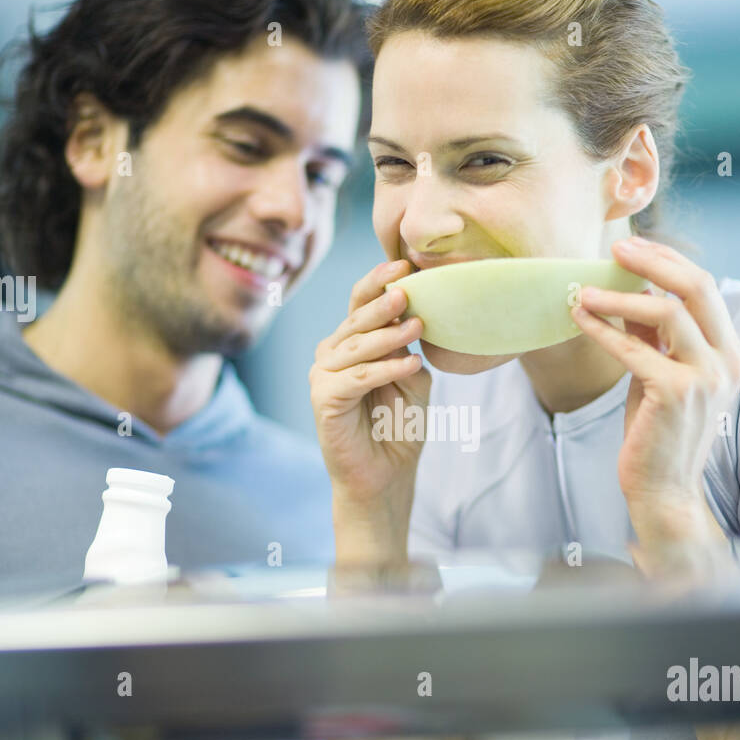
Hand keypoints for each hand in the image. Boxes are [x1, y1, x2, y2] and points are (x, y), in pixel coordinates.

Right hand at [309, 259, 430, 510]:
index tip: (405, 264)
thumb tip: (413, 320)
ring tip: (417, 325)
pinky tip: (410, 364)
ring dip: (388, 335)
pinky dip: (384, 369)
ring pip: (356, 347)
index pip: (361, 303)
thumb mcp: (412, 379)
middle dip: (383, 302)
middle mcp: (332, 354)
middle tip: (407, 288)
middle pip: (356, 319)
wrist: (385, 474)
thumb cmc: (398, 426)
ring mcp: (323, 376)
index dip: (379, 282)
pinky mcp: (323, 400)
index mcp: (352, 342)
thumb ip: (408, 349)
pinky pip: (356, 378)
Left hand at [570, 238, 739, 532]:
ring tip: (583, 292)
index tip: (632, 247)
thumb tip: (632, 290)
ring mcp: (705, 377)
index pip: (705, 288)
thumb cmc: (658, 432)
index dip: (667, 261)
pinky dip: (603, 329)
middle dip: (653, 261)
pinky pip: (634, 348)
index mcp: (730, 352)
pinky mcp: (675, 393)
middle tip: (613, 250)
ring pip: (666, 312)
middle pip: (697, 286)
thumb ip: (656, 337)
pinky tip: (579, 319)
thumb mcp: (661, 374)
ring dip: (618, 296)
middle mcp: (727, 361)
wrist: (663, 489)